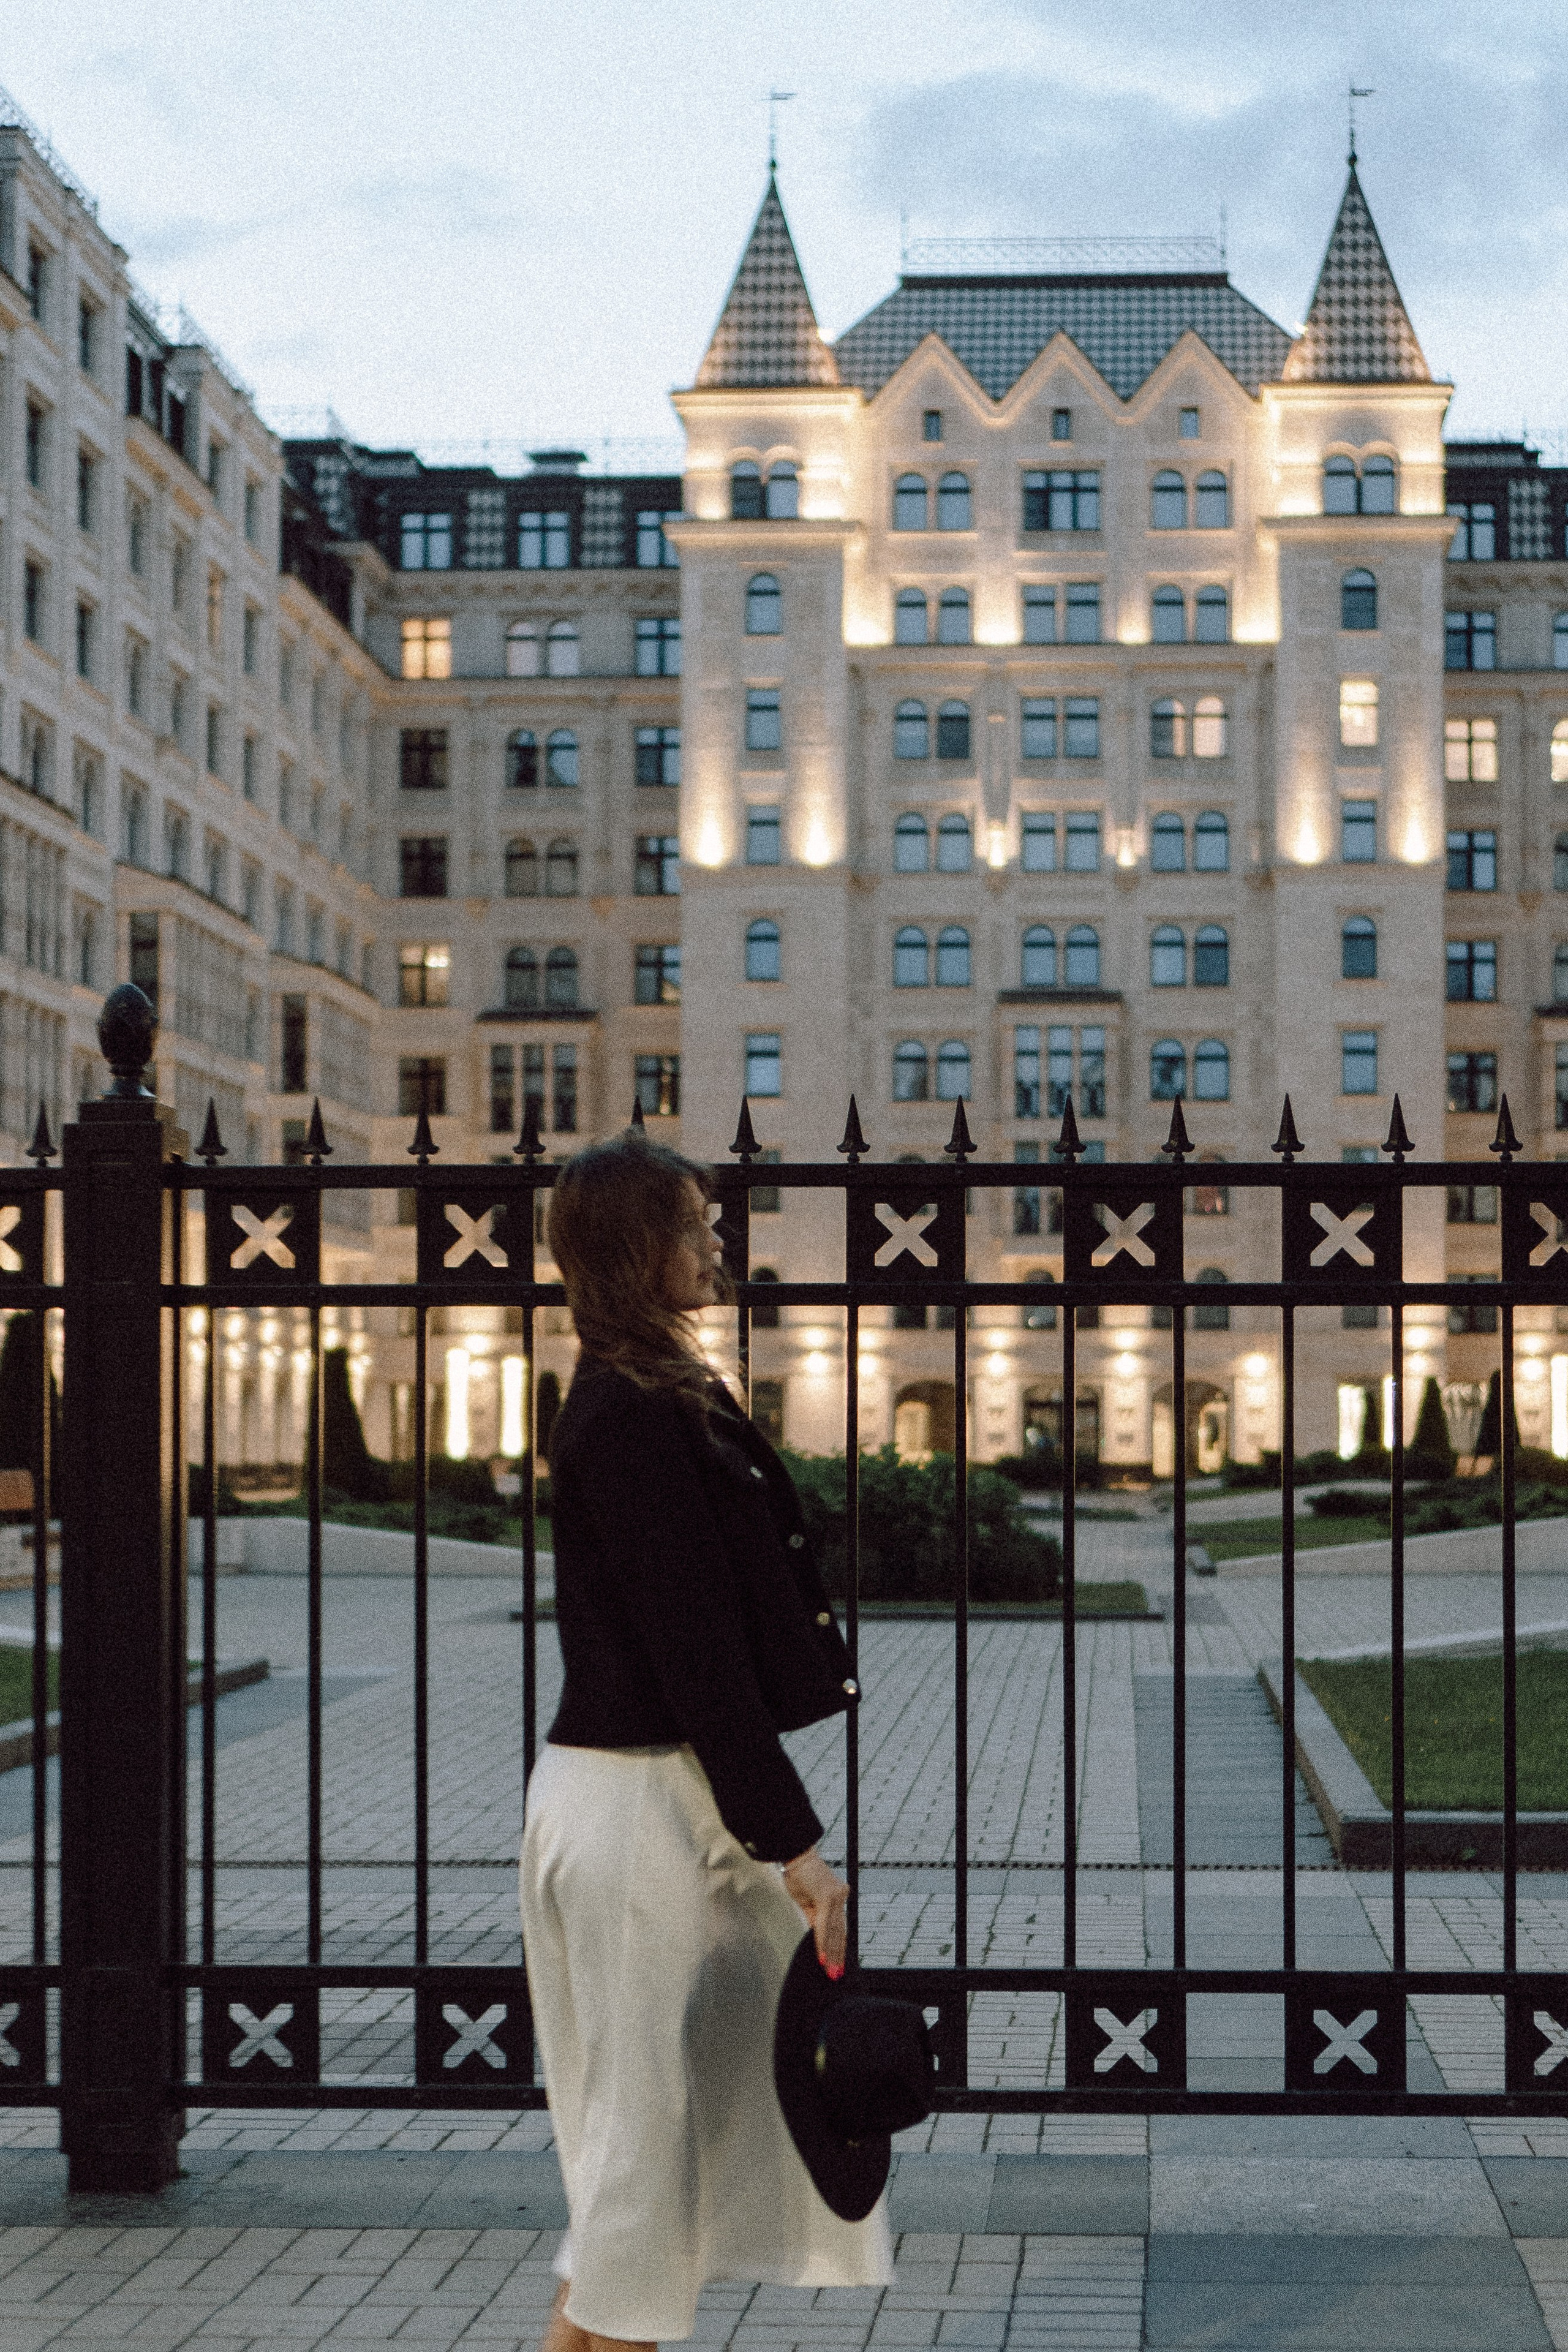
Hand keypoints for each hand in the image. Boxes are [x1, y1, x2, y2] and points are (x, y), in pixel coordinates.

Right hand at [782, 1846, 848, 1977]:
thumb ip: (813, 1917)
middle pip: (840, 1932)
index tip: (838, 1963)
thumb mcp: (806, 1900)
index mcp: (837, 1899)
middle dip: (838, 1955)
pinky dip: (822, 1942)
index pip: (839, 1928)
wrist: (796, 1854)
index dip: (839, 1946)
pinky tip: (823, 1956)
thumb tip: (817, 1936)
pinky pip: (823, 1926)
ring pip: (833, 1932)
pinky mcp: (827, 1898)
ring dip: (832, 1953)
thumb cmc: (799, 1875)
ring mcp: (836, 1897)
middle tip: (837, 1974)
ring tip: (831, 1971)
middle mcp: (841, 1897)